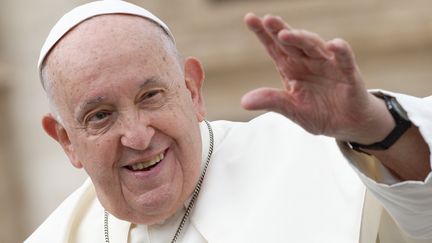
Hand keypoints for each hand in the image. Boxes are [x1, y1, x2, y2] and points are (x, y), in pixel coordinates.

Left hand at [241, 13, 391, 142]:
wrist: (346, 124)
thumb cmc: (318, 112)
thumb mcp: (291, 109)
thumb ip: (271, 101)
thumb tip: (243, 102)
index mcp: (291, 67)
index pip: (275, 47)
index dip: (263, 33)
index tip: (249, 18)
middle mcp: (308, 61)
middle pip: (292, 42)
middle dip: (280, 29)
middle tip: (267, 19)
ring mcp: (328, 65)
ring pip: (314, 46)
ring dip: (301, 38)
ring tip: (285, 34)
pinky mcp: (348, 74)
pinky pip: (344, 60)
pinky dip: (341, 52)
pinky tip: (334, 45)